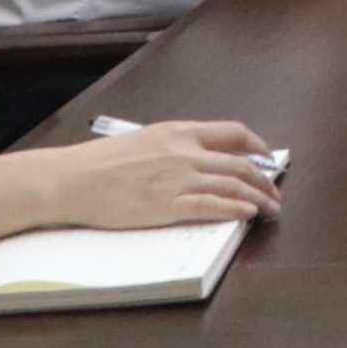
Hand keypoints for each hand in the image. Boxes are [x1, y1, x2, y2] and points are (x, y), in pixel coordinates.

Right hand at [28, 119, 282, 230]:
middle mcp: (185, 151)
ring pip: (233, 185)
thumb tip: (195, 159)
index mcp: (178, 132)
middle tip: (274, 195)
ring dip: (258, 199)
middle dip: (265, 181)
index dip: (258, 147)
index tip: (268, 159)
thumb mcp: (144, 142)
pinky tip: (248, 215)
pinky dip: (236, 210)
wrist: (71, 179)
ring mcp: (178, 177)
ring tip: (270, 210)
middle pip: (241, 163)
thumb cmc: (99, 163)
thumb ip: (172, 147)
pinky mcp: (168, 204)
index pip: (233, 133)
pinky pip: (212, 206)